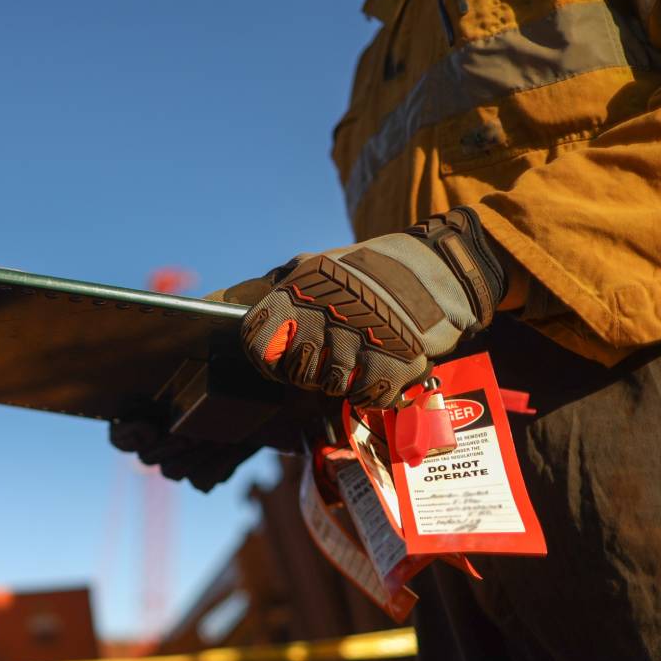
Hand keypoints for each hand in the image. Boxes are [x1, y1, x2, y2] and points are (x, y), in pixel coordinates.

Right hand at [107, 271, 290, 491]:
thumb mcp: (215, 317)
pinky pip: (203, 480)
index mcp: (149, 397)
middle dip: (170, 444)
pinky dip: (218, 466)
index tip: (146, 428)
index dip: (126, 434)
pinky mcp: (214, 463)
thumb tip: (181, 321)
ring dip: (196, 455)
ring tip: (222, 435)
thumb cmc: (239, 336)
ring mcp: (187, 450)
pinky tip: (236, 445)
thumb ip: (193, 319)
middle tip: (191, 430)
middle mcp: (163, 427)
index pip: (120, 431)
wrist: (279, 367)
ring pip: (173, 470)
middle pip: (146, 456)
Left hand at [240, 208, 506, 407]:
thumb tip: (225, 296)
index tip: (283, 360)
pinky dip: (374, 392)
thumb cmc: (367, 271)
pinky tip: (380, 372)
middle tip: (331, 358)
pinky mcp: (395, 360)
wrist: (434, 268)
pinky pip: (369, 395)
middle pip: (298, 372)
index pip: (257, 342)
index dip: (269, 360)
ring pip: (333, 386)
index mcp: (298, 292)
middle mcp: (324, 314)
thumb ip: (278, 284)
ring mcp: (360, 338)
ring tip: (359, 360)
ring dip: (345, 382)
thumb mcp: (315, 265)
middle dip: (312, 373)